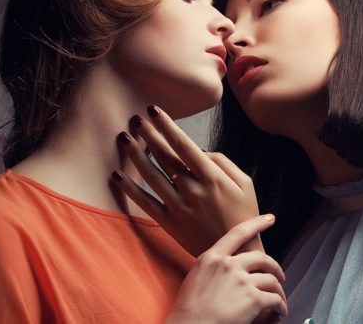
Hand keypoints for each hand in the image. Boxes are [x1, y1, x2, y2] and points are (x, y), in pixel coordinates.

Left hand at [112, 105, 261, 255]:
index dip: (166, 125)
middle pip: (164, 156)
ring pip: (151, 175)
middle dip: (148, 134)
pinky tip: (117, 175)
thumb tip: (198, 151)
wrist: (237, 252)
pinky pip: (145, 203)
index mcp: (211, 176)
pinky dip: (129, 189)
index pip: (183, 144)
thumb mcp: (245, 183)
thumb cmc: (243, 214)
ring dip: (135, 154)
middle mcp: (192, 189)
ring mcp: (179, 206)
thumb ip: (222, 162)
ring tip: (123, 138)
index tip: (154, 110)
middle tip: (134, 119)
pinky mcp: (169, 222)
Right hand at [164, 215, 286, 323]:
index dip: (257, 223)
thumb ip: (211, 268)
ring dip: (279, 291)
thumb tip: (224, 269)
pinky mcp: (253, 298)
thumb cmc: (187, 311)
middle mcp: (227, 265)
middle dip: (275, 267)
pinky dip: (281, 306)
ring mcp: (241, 281)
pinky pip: (275, 299)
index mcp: (211, 258)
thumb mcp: (194, 278)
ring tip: (280, 300)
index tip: (270, 219)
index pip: (237, 233)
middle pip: (261, 258)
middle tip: (279, 275)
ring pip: (271, 280)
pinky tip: (280, 312)